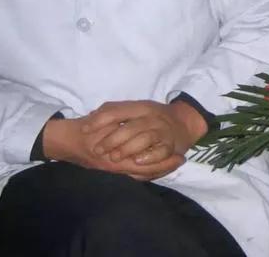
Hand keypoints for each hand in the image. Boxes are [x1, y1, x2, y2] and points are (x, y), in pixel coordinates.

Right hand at [42, 115, 182, 180]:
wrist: (65, 140)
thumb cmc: (84, 128)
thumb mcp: (102, 120)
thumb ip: (120, 122)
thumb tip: (141, 122)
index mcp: (116, 155)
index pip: (145, 163)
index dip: (163, 159)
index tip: (178, 153)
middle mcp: (116, 167)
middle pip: (146, 172)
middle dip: (164, 166)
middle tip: (181, 159)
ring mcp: (113, 170)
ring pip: (140, 175)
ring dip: (157, 170)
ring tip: (174, 163)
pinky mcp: (110, 170)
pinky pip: (132, 175)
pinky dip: (145, 172)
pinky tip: (155, 167)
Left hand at [82, 100, 207, 166]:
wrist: (184, 121)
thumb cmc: (153, 116)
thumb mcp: (135, 109)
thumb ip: (115, 111)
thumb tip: (91, 115)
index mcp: (138, 106)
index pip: (116, 110)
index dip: (99, 119)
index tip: (84, 129)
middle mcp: (150, 116)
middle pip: (129, 126)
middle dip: (112, 139)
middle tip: (97, 150)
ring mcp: (161, 129)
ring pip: (143, 138)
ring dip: (128, 148)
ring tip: (114, 157)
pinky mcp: (171, 143)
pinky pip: (160, 150)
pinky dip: (149, 156)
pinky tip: (137, 161)